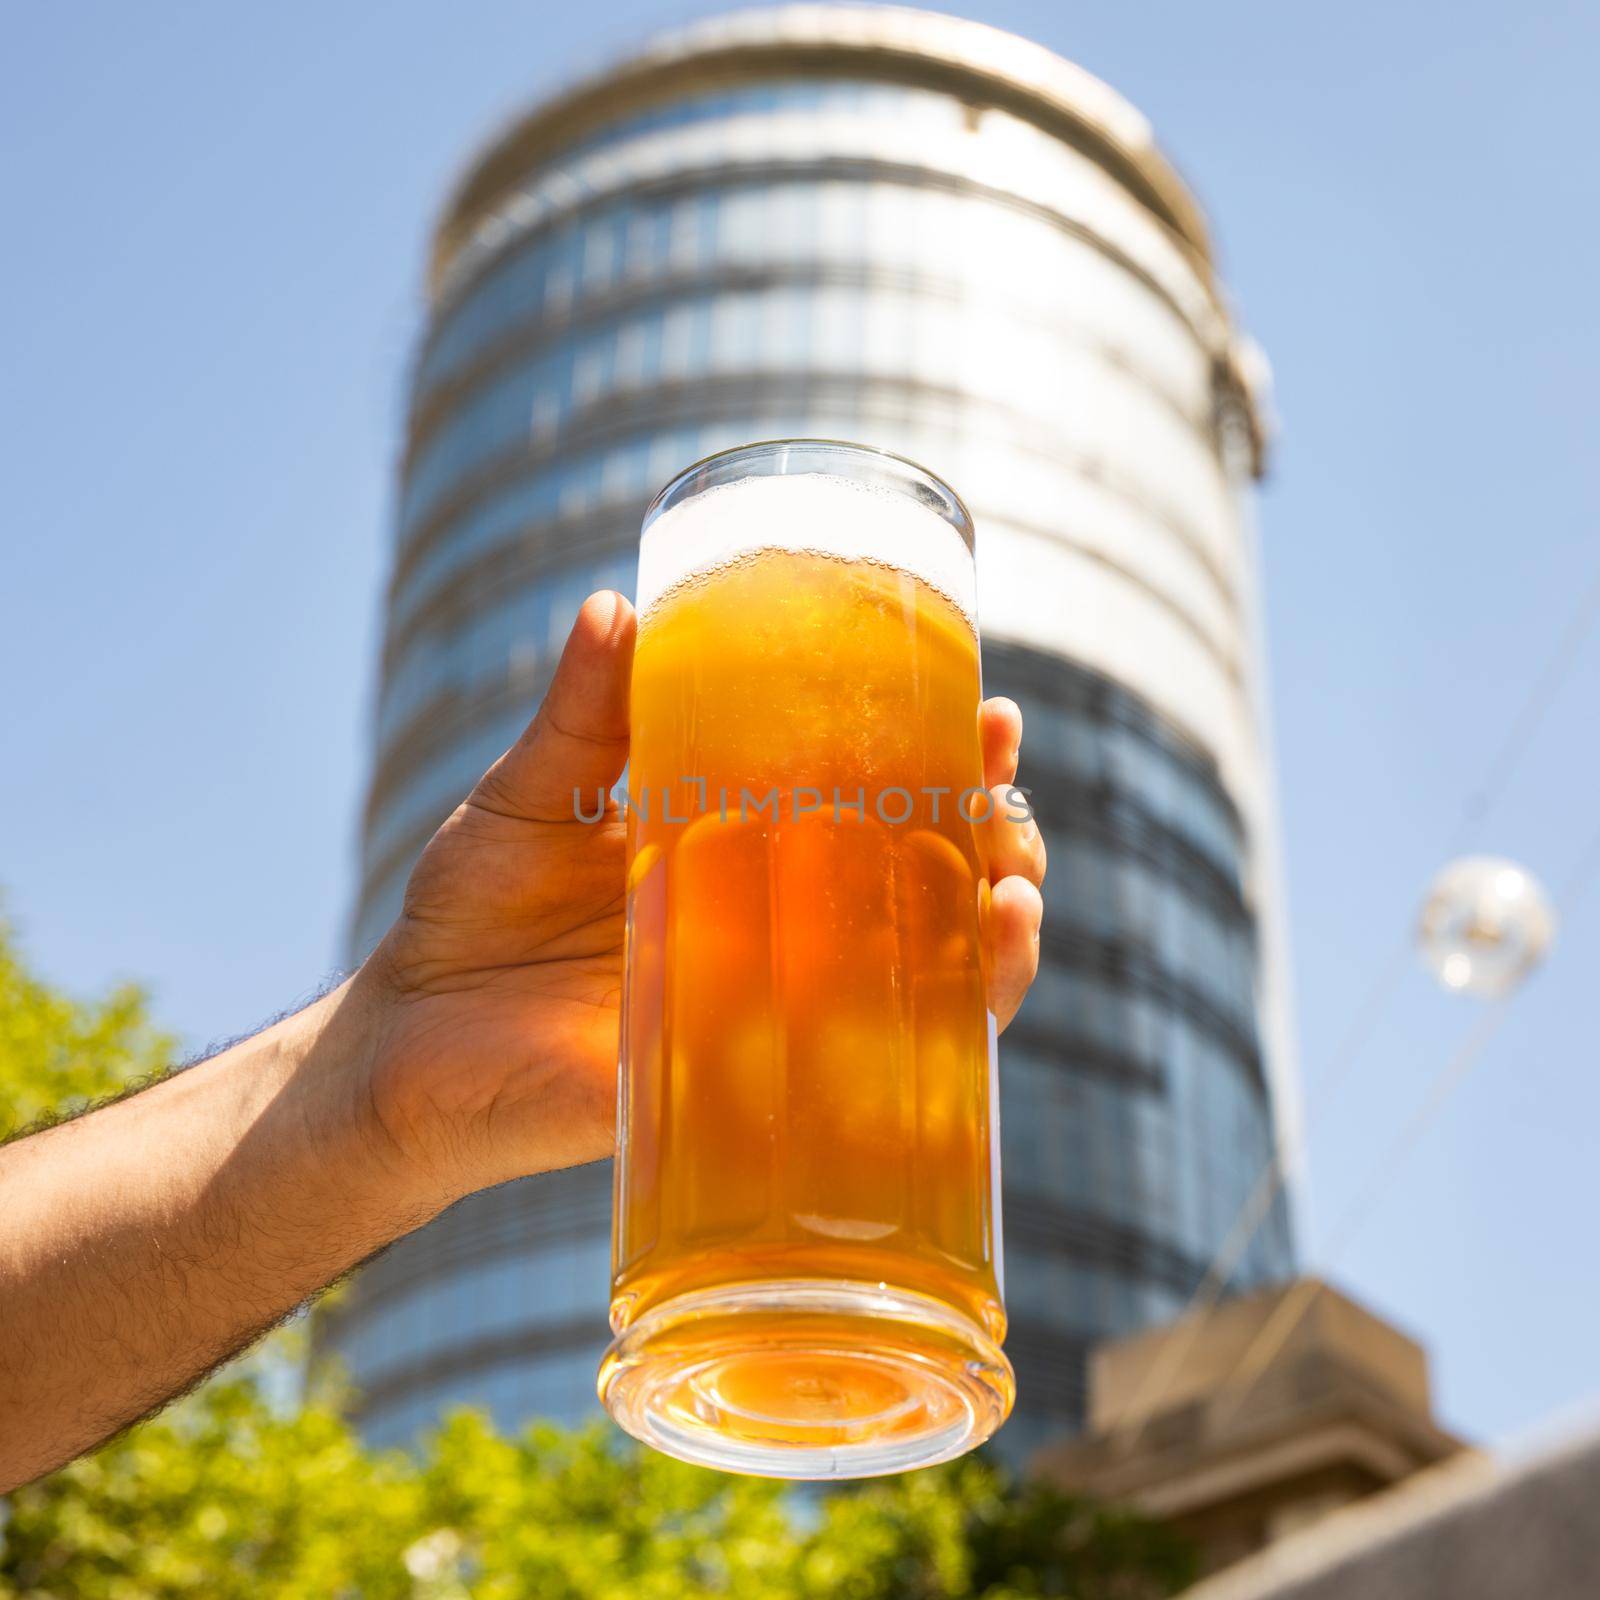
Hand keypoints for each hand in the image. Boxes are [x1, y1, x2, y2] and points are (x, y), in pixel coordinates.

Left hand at [356, 592, 1045, 1206]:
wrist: (405, 1047)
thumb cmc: (467, 918)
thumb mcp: (530, 797)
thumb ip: (581, 716)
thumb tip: (616, 606)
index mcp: (739, 846)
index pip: (870, 795)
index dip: (942, 752)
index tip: (987, 705)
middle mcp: (778, 927)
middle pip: (926, 877)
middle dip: (993, 826)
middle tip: (999, 777)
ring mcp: (778, 1007)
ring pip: (932, 968)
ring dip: (1002, 922)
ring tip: (1016, 875)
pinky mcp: (759, 1081)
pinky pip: (879, 1062)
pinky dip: (956, 1016)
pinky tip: (983, 963)